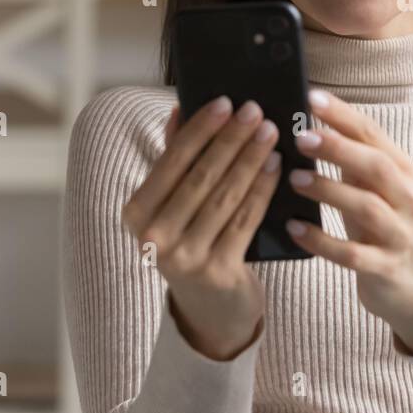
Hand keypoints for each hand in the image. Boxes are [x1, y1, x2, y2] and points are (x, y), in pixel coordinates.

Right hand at [121, 95, 281, 360]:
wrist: (210, 310)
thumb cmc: (191, 242)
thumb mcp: (172, 206)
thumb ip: (174, 161)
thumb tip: (179, 109)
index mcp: (136, 213)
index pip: (171, 161)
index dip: (200, 129)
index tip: (225, 102)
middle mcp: (153, 237)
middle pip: (200, 176)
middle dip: (231, 139)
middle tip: (256, 110)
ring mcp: (184, 257)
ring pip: (225, 196)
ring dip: (251, 160)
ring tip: (271, 133)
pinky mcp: (217, 272)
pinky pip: (244, 220)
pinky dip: (262, 190)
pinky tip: (276, 167)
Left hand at [285, 89, 412, 355]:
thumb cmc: (383, 225)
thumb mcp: (374, 187)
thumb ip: (350, 158)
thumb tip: (309, 123)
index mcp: (402, 170)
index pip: (373, 134)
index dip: (344, 115)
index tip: (312, 98)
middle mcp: (406, 197)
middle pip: (376, 166)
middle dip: (339, 148)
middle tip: (301, 137)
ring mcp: (399, 234)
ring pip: (367, 207)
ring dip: (329, 190)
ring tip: (294, 179)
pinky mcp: (385, 267)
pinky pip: (352, 254)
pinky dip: (322, 241)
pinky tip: (295, 228)